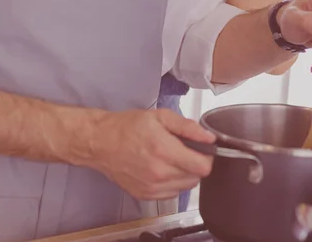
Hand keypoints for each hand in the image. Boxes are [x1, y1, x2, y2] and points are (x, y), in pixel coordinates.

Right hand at [87, 108, 215, 199]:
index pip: (203, 167)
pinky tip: (163, 168)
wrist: (101, 142)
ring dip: (185, 173)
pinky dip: (173, 182)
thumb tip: (210, 138)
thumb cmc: (130, 126)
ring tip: (172, 158)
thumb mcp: (160, 116)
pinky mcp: (145, 196)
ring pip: (185, 187)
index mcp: (165, 151)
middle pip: (196, 178)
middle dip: (195, 163)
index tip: (202, 148)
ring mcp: (152, 188)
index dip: (207, 156)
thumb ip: (187, 127)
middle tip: (184, 149)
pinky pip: (172, 193)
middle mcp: (160, 174)